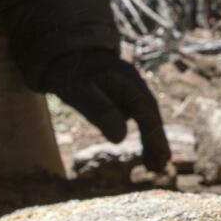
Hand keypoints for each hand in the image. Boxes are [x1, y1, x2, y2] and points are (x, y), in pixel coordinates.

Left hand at [42, 48, 169, 171]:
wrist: (60, 53)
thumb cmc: (69, 71)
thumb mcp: (79, 90)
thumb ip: (99, 110)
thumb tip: (120, 137)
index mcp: (127, 81)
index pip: (146, 111)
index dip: (153, 135)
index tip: (160, 157)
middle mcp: (133, 85)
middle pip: (150, 114)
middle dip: (156, 140)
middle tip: (159, 167)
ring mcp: (128, 90)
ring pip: (145, 116)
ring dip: (152, 140)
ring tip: (154, 166)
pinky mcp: (121, 96)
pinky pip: (136, 116)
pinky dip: (142, 133)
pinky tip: (144, 151)